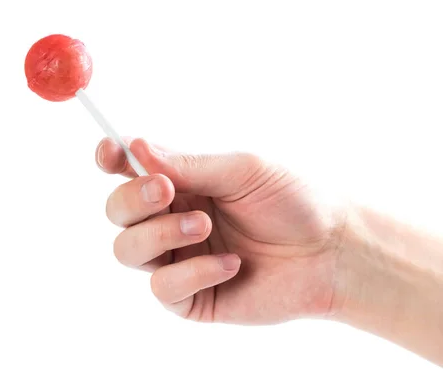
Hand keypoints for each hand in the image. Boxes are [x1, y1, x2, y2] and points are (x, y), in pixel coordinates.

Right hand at [96, 138, 347, 323]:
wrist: (333, 251)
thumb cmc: (292, 200)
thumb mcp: (241, 170)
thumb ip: (187, 164)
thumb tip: (136, 146)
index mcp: (181, 183)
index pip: (128, 170)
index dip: (110, 159)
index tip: (110, 153)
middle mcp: (171, 218)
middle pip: (117, 211)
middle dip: (134, 199)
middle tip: (168, 190)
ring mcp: (178, 258)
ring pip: (127, 250)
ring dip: (160, 234)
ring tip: (205, 225)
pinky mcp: (190, 297)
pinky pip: (163, 288)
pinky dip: (193, 273)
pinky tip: (232, 265)